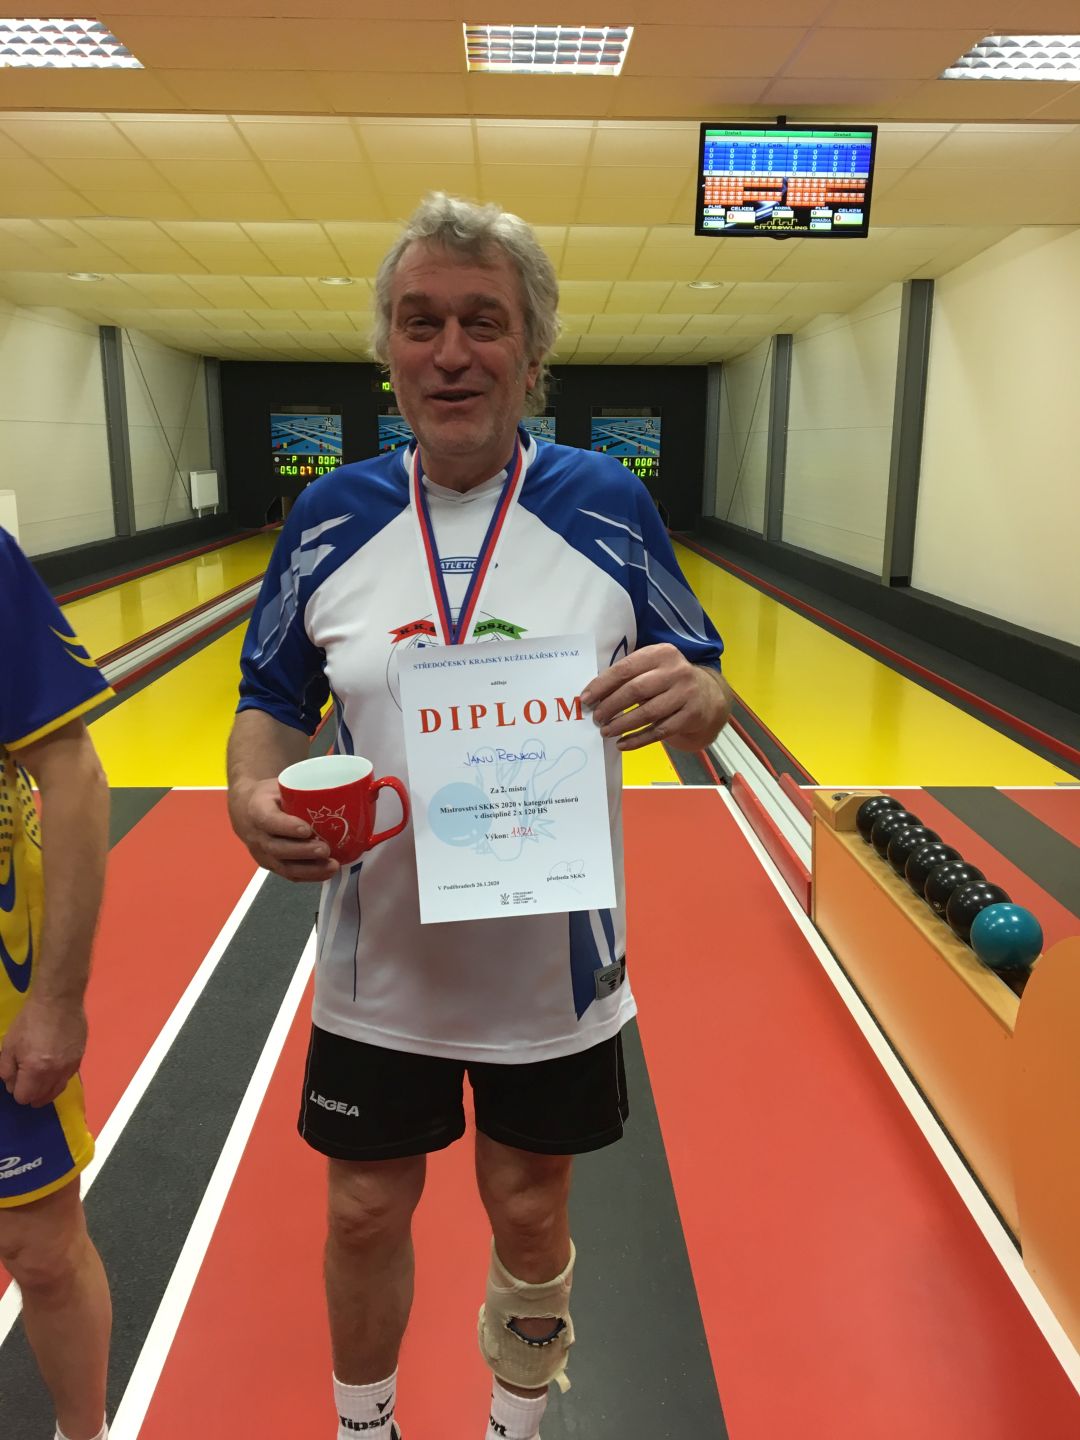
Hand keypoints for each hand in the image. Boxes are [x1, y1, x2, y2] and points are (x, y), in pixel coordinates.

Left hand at [0, 999, 86, 1106]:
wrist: (59, 1001)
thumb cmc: (30, 1020)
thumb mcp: (8, 1045)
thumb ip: (6, 1070)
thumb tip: (12, 1085)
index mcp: (35, 1071)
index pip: (24, 1097)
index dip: (17, 1092)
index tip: (15, 1081)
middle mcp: (55, 1073)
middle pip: (43, 1098)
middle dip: (32, 1094)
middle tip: (26, 1083)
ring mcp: (70, 1066)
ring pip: (58, 1090)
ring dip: (47, 1089)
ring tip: (40, 1080)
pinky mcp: (80, 1057)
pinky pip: (68, 1077)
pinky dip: (59, 1078)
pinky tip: (53, 1068)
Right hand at [229, 777, 339, 882]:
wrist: (246, 812)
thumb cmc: (271, 796)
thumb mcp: (281, 785)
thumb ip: (302, 789)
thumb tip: (342, 787)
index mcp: (257, 809)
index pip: (268, 820)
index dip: (287, 827)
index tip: (307, 830)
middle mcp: (256, 835)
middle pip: (277, 848)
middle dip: (303, 852)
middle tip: (325, 849)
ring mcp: (262, 854)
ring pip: (283, 866)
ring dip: (310, 869)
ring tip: (332, 865)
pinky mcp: (270, 865)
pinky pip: (289, 875)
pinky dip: (309, 876)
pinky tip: (326, 873)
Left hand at [581, 645, 730, 752]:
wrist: (707, 695)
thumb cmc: (668, 680)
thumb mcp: (653, 668)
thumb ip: (629, 676)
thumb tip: (593, 694)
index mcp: (662, 653)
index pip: (625, 669)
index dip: (602, 685)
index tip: (586, 698)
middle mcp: (676, 671)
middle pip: (636, 690)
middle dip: (611, 706)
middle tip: (596, 717)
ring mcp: (686, 694)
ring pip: (647, 713)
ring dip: (622, 724)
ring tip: (605, 731)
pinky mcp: (691, 716)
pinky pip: (659, 731)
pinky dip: (638, 739)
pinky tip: (622, 743)